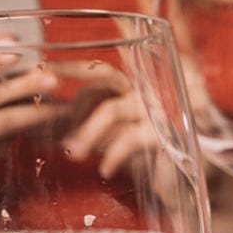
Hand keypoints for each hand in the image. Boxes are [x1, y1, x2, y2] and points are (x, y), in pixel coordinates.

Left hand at [52, 59, 160, 179]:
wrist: (190, 177)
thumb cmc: (152, 154)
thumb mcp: (124, 134)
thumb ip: (98, 123)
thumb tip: (55, 127)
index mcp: (139, 84)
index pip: (106, 65)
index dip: (79, 54)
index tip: (47, 55)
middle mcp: (150, 88)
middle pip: (105, 73)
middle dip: (69, 71)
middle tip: (43, 75)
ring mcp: (159, 107)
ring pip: (110, 110)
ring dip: (85, 133)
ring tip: (74, 153)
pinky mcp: (165, 132)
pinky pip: (127, 140)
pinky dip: (112, 156)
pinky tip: (105, 169)